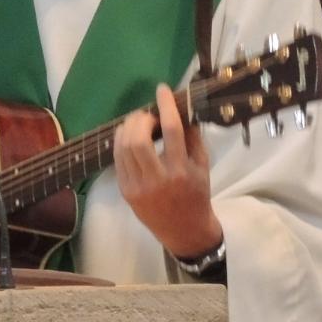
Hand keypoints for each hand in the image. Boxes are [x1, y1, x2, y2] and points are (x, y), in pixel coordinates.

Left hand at [114, 84, 222, 260]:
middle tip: (148, 115)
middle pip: (138, 139)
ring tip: (138, 124)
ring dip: (128, 128)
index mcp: (181, 171)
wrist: (184, 230)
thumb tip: (182, 110)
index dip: (166, 106)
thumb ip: (193, 137)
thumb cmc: (197, 195)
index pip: (172, 131)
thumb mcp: (203, 165)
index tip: (162, 90)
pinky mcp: (125, 192)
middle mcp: (157, 179)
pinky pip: (118, 160)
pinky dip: (121, 143)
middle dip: (141, 119)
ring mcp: (138, 187)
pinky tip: (129, 138)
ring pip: (123, 148)